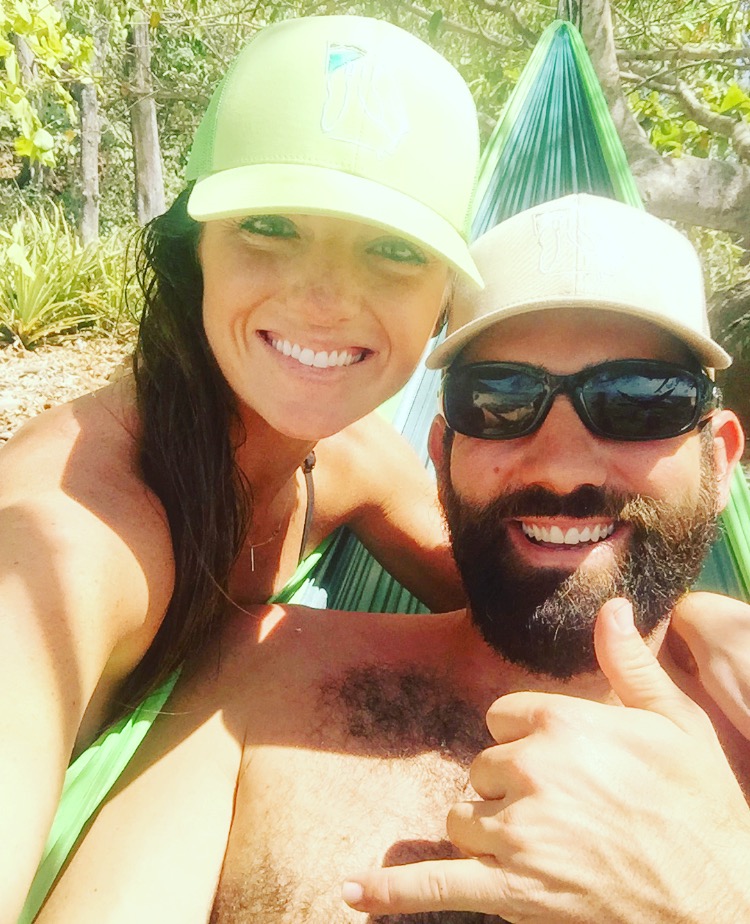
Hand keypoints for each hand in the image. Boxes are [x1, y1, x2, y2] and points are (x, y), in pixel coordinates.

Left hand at [342, 600, 749, 922]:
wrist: (718, 900)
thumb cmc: (700, 808)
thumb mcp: (676, 725)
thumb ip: (628, 663)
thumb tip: (610, 608)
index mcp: (561, 721)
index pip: (502, 717)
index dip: (525, 741)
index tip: (554, 760)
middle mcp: (530, 768)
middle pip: (481, 767)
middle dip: (506, 788)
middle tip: (557, 812)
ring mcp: (515, 830)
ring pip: (462, 816)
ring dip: (484, 830)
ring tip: (532, 847)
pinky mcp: (511, 888)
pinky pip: (437, 884)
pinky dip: (393, 891)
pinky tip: (355, 892)